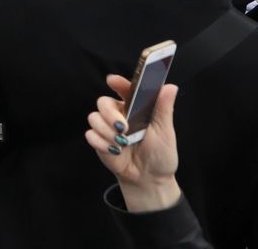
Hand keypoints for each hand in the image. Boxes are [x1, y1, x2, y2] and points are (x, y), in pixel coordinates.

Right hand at [87, 75, 180, 214]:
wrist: (149, 179)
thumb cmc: (161, 154)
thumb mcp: (165, 131)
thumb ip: (163, 108)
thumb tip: (170, 86)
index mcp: (135, 108)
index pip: (124, 89)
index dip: (117, 82)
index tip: (112, 81)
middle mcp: (118, 115)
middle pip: (103, 101)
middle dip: (109, 113)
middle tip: (122, 127)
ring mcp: (107, 128)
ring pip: (94, 117)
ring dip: (107, 131)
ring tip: (122, 144)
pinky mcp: (98, 141)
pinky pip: (90, 135)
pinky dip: (102, 143)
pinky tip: (115, 151)